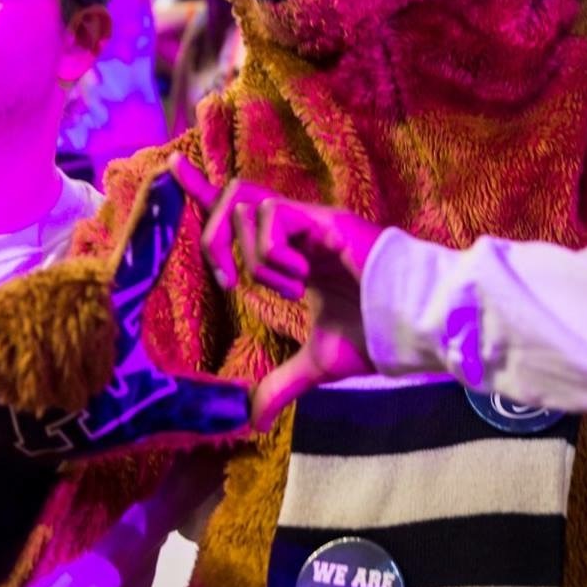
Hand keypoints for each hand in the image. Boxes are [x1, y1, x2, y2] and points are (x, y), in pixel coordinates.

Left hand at [168, 157, 382, 430]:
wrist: (412, 325)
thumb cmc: (375, 334)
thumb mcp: (317, 363)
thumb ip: (281, 383)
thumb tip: (253, 418)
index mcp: (290, 253)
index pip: (238, 214)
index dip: (203, 190)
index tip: (173, 168)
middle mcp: (296, 229)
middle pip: (232, 200)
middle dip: (214, 240)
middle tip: (229, 283)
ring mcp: (310, 222)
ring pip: (248, 209)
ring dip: (254, 258)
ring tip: (289, 289)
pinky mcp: (325, 220)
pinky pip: (274, 218)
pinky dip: (273, 254)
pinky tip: (301, 279)